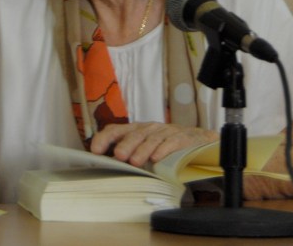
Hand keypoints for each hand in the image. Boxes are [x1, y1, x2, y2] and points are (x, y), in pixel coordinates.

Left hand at [90, 122, 218, 167]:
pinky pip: (171, 143)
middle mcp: (149, 128)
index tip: (95, 150)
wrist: (196, 140)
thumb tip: (105, 164)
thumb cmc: (164, 145)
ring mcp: (166, 132)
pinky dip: (164, 150)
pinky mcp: (181, 138)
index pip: (116, 129)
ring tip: (135, 162)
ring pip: (152, 139)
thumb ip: (128, 152)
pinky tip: (157, 158)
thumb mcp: (144, 146)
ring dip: (143, 150)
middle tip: (119, 156)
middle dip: (126, 144)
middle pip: (135, 134)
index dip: (105, 138)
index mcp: (136, 130)